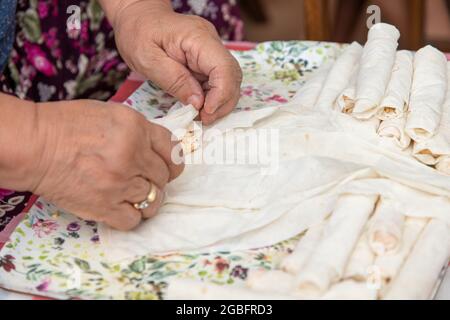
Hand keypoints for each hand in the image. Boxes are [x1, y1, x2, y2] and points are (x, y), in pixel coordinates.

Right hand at [29, 100, 183, 229]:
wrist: (35, 145)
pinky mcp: (104, 206)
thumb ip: (139, 131)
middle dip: (158, 179)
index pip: (173, 150)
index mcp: (137, 129)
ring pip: (153, 201)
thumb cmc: (67, 125)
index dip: (172, 161)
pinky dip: (131, 217)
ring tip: (135, 197)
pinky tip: (121, 208)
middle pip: (164, 177)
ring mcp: (120, 183)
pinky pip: (133, 220)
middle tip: (144, 180)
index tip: (168, 167)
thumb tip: (156, 150)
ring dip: (148, 200)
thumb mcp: (112, 114)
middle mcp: (133, 156)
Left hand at [111, 1, 242, 124]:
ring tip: (201, 117)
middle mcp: (211, 43)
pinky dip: (212, 99)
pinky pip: (218, 82)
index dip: (221, 94)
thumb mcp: (147, 59)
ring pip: (229, 82)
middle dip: (222, 103)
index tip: (206, 112)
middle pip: (232, 76)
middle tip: (203, 120)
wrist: (139, 18)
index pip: (223, 68)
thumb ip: (173, 80)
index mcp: (198, 38)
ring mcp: (212, 51)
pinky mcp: (208, 60)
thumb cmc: (138, 33)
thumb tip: (198, 103)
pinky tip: (199, 108)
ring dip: (219, 103)